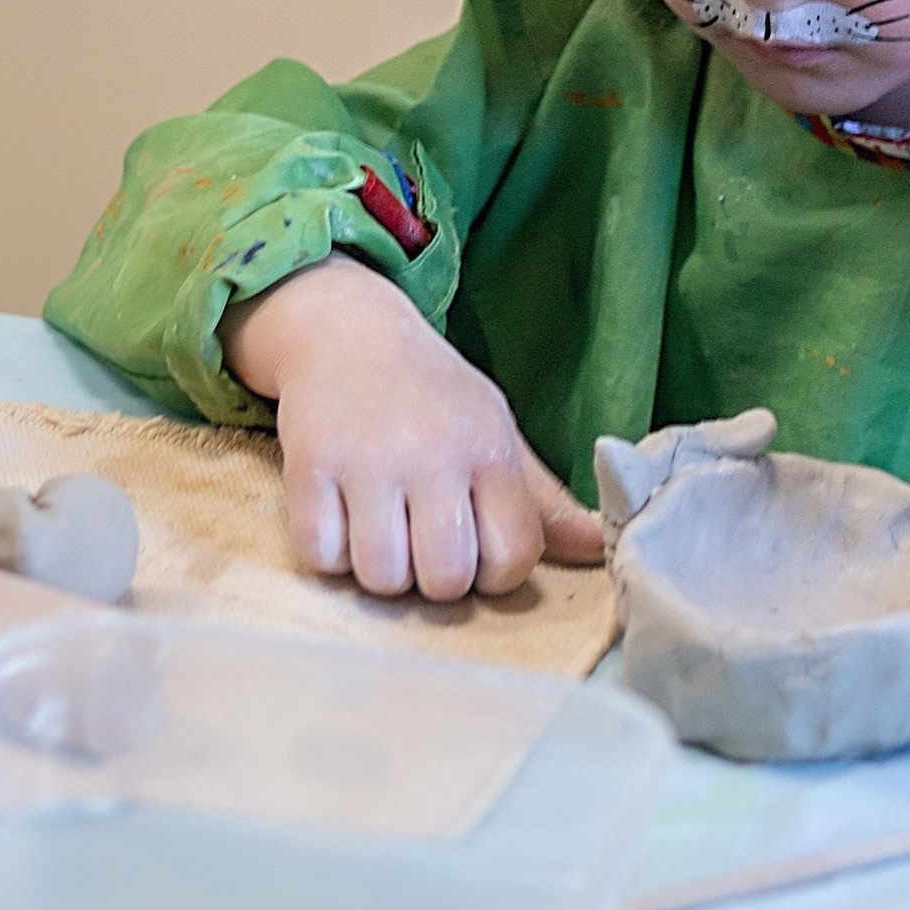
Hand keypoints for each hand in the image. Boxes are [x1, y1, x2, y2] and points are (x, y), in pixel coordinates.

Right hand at [222, 255, 604, 598]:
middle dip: (433, 579)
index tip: (473, 547)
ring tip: (378, 526)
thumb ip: (542, 500)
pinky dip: (326, 552)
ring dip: (377, 569)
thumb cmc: (433, 396)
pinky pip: (320, 556)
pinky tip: (337, 514)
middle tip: (420, 540)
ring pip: (382, 576)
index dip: (495, 573)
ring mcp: (369, 459)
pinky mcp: (310, 463)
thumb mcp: (496, 430)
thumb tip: (599, 548)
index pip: (515, 555)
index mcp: (490, 449)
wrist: (350, 331)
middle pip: (446, 579)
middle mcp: (435, 453)